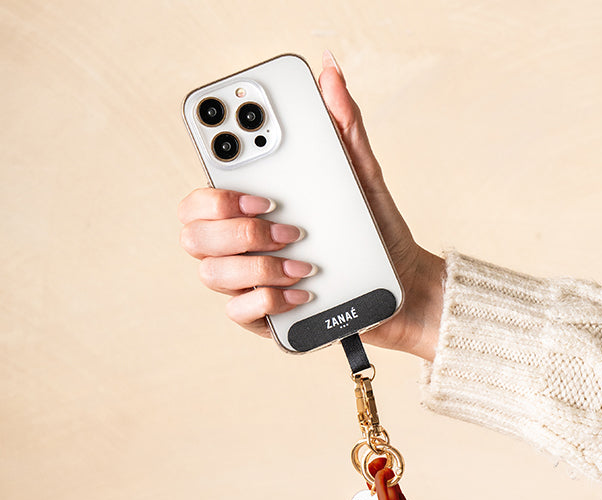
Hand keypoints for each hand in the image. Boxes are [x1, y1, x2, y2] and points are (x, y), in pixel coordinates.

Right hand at [178, 51, 444, 359]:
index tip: (256, 191)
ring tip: (303, 262)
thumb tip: (332, 75)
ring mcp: (249, 284)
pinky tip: (301, 292)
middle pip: (194, 234)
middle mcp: (240, 246)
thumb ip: (344, 128)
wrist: (405, 287)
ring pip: (212, 274)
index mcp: (250, 208)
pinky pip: (240, 313)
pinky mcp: (267, 319)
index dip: (212, 189)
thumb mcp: (364, 178)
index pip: (201, 193)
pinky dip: (268, 300)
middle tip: (285, 226)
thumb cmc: (377, 233)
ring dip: (257, 266)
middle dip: (235, 229)